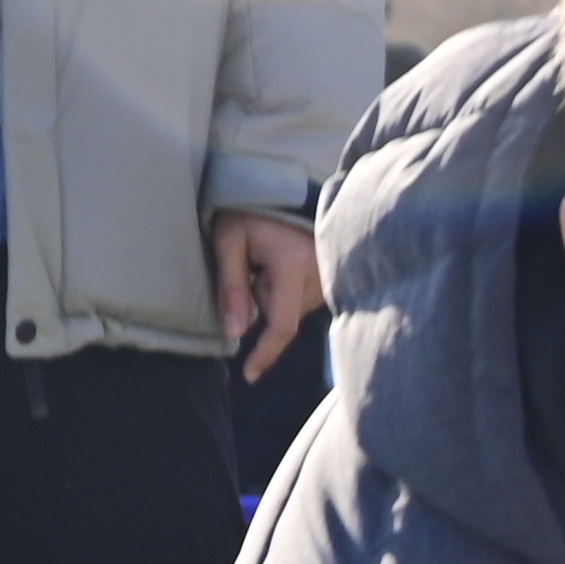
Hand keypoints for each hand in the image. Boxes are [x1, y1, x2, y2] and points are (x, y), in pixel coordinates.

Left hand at [214, 209, 323, 381]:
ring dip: (274, 291)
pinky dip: (288, 286)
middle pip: (280, 314)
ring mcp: (331, 277)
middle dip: (260, 296)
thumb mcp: (230, 239)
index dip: (265, 353)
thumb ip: (231, 286)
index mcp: (293, 265)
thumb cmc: (255, 210)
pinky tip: (285, 259)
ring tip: (271, 254)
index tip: (249, 375)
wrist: (291, 187)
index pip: (281, 325)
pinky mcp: (334, 278)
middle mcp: (320, 276)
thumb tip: (236, 333)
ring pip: (291, 308)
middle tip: (252, 258)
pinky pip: (302, 297)